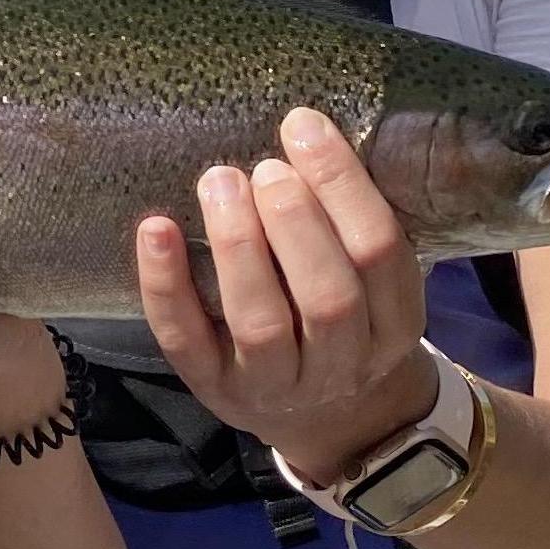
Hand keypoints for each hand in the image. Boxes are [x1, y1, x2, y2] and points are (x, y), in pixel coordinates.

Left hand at [136, 106, 433, 478]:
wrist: (329, 420)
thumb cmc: (346, 321)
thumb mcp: (375, 286)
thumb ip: (353, 226)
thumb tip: (309, 133)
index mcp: (394, 326)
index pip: (380, 252)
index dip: (344, 187)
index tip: (304, 128)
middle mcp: (341, 363)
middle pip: (327, 295)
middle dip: (295, 220)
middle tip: (265, 166)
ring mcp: (276, 384)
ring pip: (259, 322)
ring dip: (238, 246)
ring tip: (219, 181)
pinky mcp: (214, 388)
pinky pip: (186, 339)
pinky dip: (166, 283)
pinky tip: (155, 228)